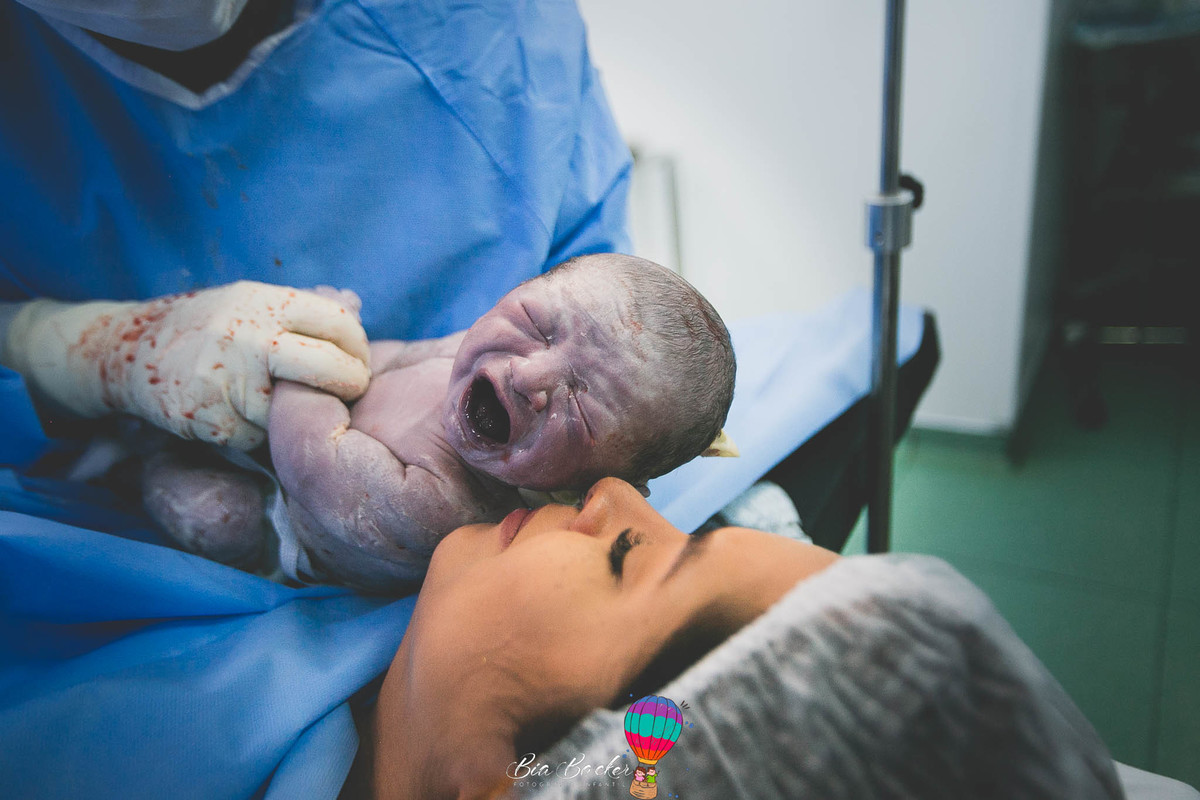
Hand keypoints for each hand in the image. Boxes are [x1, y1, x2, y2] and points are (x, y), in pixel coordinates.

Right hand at [2, 281, 369, 449]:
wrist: (127, 350)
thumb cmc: (207, 328)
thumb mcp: (249, 303)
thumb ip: (301, 309)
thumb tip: (357, 306)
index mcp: (264, 302)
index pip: (338, 324)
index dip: (358, 348)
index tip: (357, 363)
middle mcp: (247, 336)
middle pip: (328, 369)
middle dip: (350, 385)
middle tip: (350, 392)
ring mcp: (226, 378)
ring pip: (293, 412)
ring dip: (295, 416)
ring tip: (273, 401)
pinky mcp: (209, 419)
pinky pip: (258, 438)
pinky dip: (256, 434)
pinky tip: (236, 415)